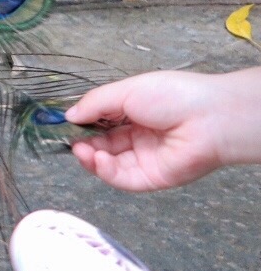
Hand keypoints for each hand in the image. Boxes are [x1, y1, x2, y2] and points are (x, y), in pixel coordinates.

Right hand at [65, 69, 260, 191]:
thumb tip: (69, 115)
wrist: (209, 118)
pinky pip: (123, 179)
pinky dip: (106, 172)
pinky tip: (98, 159)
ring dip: (90, 159)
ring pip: (109, 165)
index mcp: (134, 113)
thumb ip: (95, 104)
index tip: (63, 125)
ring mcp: (145, 158)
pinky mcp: (152, 177)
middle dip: (82, 143)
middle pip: (102, 145)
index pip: (101, 123)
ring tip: (81, 150)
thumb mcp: (126, 91)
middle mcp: (139, 137)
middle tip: (68, 140)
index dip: (82, 124)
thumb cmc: (173, 96)